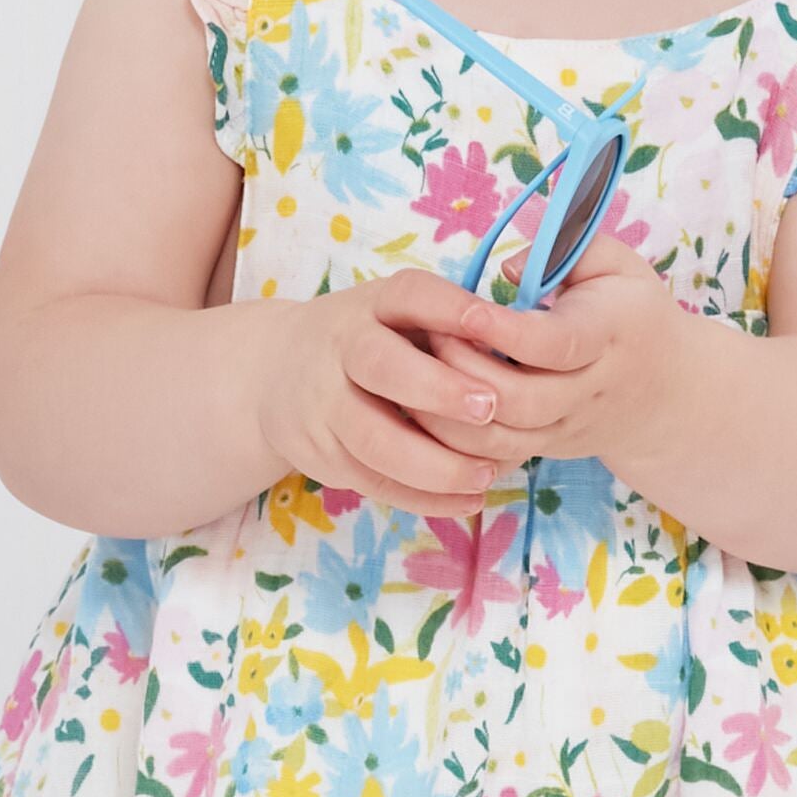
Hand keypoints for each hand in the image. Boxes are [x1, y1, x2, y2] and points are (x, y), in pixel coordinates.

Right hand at [248, 272, 508, 517]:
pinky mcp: (320, 453)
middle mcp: (340, 347)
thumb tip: (523, 349)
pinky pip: (372, 481)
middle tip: (489, 408)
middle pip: (381, 366)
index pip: (409, 296)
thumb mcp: (397, 316)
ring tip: (486, 473)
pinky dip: (422, 497)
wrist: (273, 374)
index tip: (490, 323)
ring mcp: (323, 403)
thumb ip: (449, 327)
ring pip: (374, 439)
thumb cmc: (367, 341)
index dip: (448, 308)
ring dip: (434, 463)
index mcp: (371, 305)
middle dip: (436, 389)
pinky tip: (467, 499)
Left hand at [401, 229, 699, 471]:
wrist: (666, 392)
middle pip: (522, 401)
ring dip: (449, 413)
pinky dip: (455, 443)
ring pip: (502, 440)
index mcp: (609, 335)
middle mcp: (589, 390)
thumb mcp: (618, 265)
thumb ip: (570, 249)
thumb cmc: (631, 313)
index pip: (555, 344)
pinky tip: (426, 412)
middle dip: (464, 372)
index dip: (506, 332)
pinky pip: (494, 459)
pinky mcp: (546, 449)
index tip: (466, 311)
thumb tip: (509, 269)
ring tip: (419, 373)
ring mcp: (566, 427)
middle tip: (427, 336)